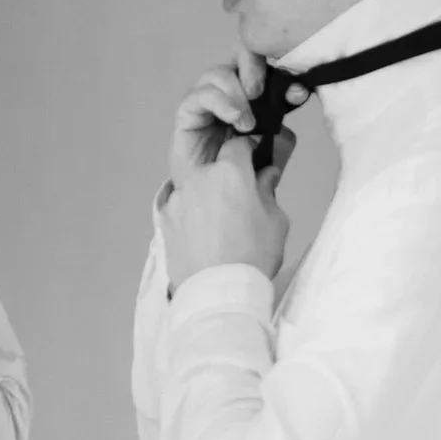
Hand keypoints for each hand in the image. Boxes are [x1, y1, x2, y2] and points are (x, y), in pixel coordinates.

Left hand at [161, 129, 294, 290]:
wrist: (218, 294)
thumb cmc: (253, 257)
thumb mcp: (276, 222)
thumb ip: (267, 191)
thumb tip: (265, 174)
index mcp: (230, 174)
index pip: (238, 145)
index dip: (248, 154)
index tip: (253, 166)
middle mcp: (198, 179)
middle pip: (213, 165)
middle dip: (226, 176)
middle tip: (239, 200)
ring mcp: (177, 199)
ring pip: (195, 187)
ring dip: (207, 195)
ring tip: (220, 224)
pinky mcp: (164, 220)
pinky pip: (181, 208)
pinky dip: (192, 215)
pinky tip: (204, 236)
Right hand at [169, 50, 305, 193]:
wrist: (212, 201)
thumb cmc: (240, 178)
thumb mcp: (270, 157)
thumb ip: (280, 139)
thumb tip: (285, 123)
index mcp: (255, 99)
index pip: (267, 70)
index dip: (284, 74)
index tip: (298, 94)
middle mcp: (230, 94)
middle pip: (240, 57)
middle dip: (254, 67)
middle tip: (260, 91)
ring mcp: (208, 102)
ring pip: (220, 73)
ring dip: (235, 92)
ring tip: (247, 123)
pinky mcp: (188, 112)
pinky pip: (200, 95)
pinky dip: (221, 102)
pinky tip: (235, 119)